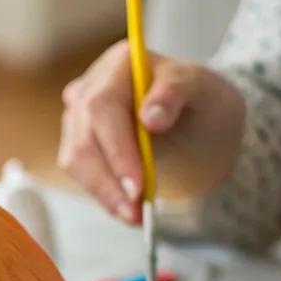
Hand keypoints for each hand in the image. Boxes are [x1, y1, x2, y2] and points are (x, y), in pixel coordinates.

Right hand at [58, 40, 246, 223]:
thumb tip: (150, 115)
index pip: (103, 107)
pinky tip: (127, 208)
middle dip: (108, 180)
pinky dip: (103, 195)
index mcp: (120, 63)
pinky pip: (81, 173)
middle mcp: (91, 86)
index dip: (117, 150)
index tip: (138, 185)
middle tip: (135, 212)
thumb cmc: (203, 103)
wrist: (200, 125)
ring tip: (135, 217)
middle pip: (83, 137)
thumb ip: (177, 92)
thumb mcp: (205, 92)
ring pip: (75, 160)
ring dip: (103, 193)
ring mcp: (79, 116)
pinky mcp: (78, 143)